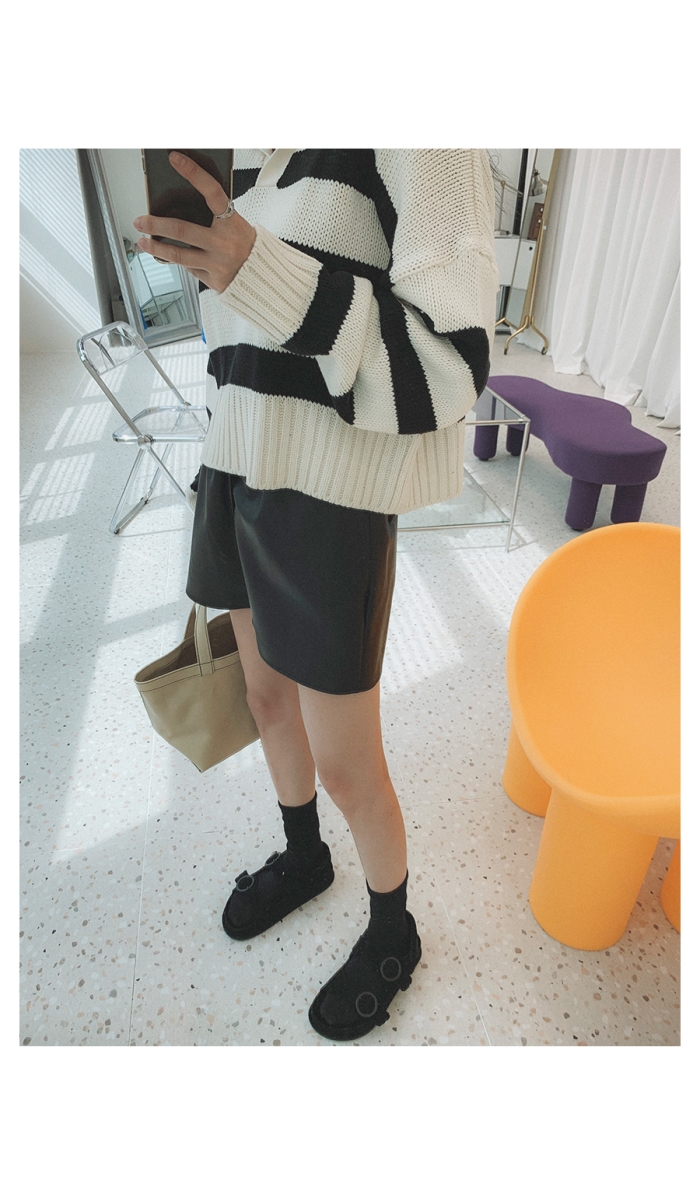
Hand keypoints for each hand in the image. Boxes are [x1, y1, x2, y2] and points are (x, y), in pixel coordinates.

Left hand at [133, 151, 255, 292]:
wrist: (262, 275)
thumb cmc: (245, 244)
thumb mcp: (235, 224)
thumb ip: (213, 216)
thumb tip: (180, 205)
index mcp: (232, 222)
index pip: (212, 192)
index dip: (194, 173)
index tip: (176, 159)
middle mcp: (224, 243)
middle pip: (182, 230)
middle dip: (156, 224)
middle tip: (140, 220)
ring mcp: (217, 263)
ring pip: (179, 255)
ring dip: (156, 247)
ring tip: (143, 241)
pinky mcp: (212, 279)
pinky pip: (188, 269)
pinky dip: (177, 261)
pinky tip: (167, 256)